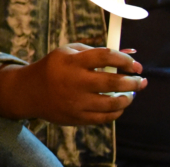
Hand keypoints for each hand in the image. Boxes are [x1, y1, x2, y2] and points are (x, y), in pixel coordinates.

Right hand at [0, 43, 147, 124]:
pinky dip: (116, 112)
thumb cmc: (54, 68)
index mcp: (72, 61)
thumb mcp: (69, 52)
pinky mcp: (76, 117)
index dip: (126, 61)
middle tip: (140, 81)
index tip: (136, 66)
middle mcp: (74, 81)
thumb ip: (97, 52)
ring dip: (127, 98)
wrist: (29, 92)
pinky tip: (119, 105)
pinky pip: (104, 117)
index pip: (106, 57)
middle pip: (113, 81)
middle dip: (133, 82)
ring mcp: (75, 102)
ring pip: (112, 103)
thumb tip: (129, 55)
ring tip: (130, 94)